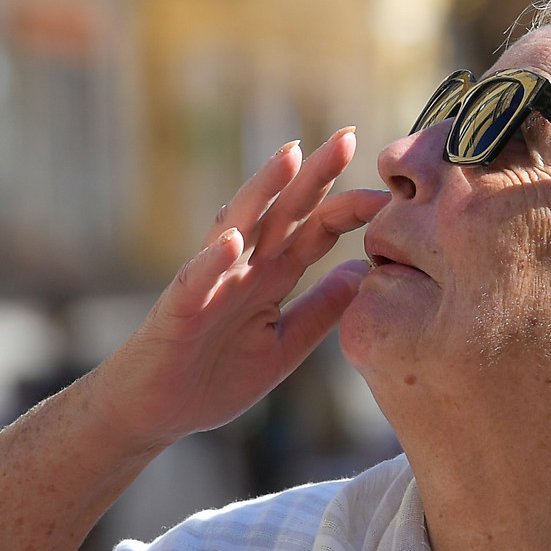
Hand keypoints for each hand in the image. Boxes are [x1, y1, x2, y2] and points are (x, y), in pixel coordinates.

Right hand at [87, 130, 387, 451]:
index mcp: (271, 276)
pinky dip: (211, 259)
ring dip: (263, 190)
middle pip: (284, 212)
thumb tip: (364, 271)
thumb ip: (321, 309)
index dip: (350, 209)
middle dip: (316, 175)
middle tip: (349, 137)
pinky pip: (195, 280)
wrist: (158, 412)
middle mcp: (242, 268)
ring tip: (290, 156)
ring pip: (238, 226)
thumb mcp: (285, 345)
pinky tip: (232, 238)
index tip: (391, 195)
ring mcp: (209, 282)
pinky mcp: (178, 309)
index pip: (316, 231)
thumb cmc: (216, 377)